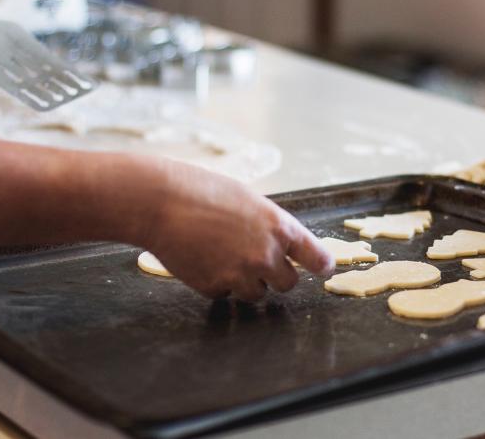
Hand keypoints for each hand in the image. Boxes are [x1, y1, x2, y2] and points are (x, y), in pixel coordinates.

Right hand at [141, 160, 334, 300]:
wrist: (160, 202)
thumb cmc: (201, 190)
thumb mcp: (247, 200)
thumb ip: (268, 225)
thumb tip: (278, 244)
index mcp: (280, 227)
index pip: (316, 257)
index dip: (321, 264)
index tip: (323, 268)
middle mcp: (266, 255)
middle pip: (288, 283)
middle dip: (275, 275)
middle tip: (255, 261)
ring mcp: (241, 275)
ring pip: (257, 294)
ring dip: (245, 282)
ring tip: (222, 255)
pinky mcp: (215, 288)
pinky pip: (225, 294)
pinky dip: (217, 283)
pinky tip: (202, 259)